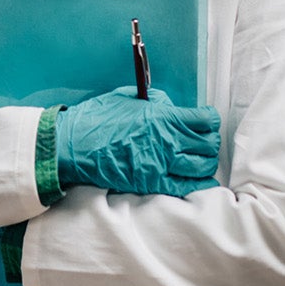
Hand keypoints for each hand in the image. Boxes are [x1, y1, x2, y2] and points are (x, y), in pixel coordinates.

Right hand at [56, 86, 221, 197]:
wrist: (74, 145)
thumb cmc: (98, 118)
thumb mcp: (128, 98)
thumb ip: (155, 102)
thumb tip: (172, 107)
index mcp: (163, 116)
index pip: (205, 120)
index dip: (210, 120)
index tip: (207, 121)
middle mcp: (167, 140)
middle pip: (208, 144)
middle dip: (210, 142)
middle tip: (206, 141)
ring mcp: (161, 164)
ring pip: (202, 166)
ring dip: (206, 162)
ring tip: (202, 159)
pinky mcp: (152, 183)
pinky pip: (187, 186)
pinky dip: (199, 183)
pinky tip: (201, 179)